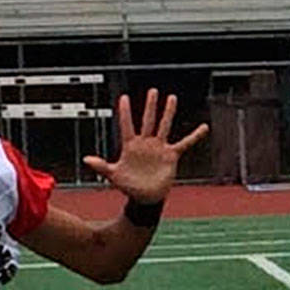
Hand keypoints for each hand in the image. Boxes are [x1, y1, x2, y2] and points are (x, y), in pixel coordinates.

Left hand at [83, 89, 208, 204]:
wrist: (145, 198)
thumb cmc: (128, 186)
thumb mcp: (113, 175)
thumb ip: (101, 166)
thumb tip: (86, 159)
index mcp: (131, 146)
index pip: (127, 125)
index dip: (126, 112)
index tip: (124, 97)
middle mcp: (145, 144)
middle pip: (148, 121)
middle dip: (150, 106)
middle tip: (153, 91)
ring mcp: (158, 148)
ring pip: (164, 126)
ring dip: (168, 113)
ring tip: (171, 98)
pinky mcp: (171, 156)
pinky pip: (185, 144)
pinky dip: (194, 136)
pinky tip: (204, 128)